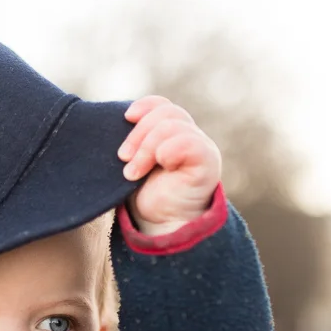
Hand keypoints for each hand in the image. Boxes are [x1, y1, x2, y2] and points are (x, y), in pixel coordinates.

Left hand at [118, 96, 220, 230]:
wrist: (161, 225)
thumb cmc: (146, 194)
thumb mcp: (134, 162)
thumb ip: (134, 141)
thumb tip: (122, 119)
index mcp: (173, 133)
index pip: (162, 105)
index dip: (145, 107)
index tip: (126, 118)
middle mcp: (190, 136)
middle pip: (165, 113)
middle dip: (138, 135)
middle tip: (123, 159)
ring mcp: (201, 147)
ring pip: (172, 126)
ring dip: (146, 149)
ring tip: (132, 173)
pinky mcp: (208, 161)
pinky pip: (189, 142)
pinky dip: (168, 151)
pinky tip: (162, 166)